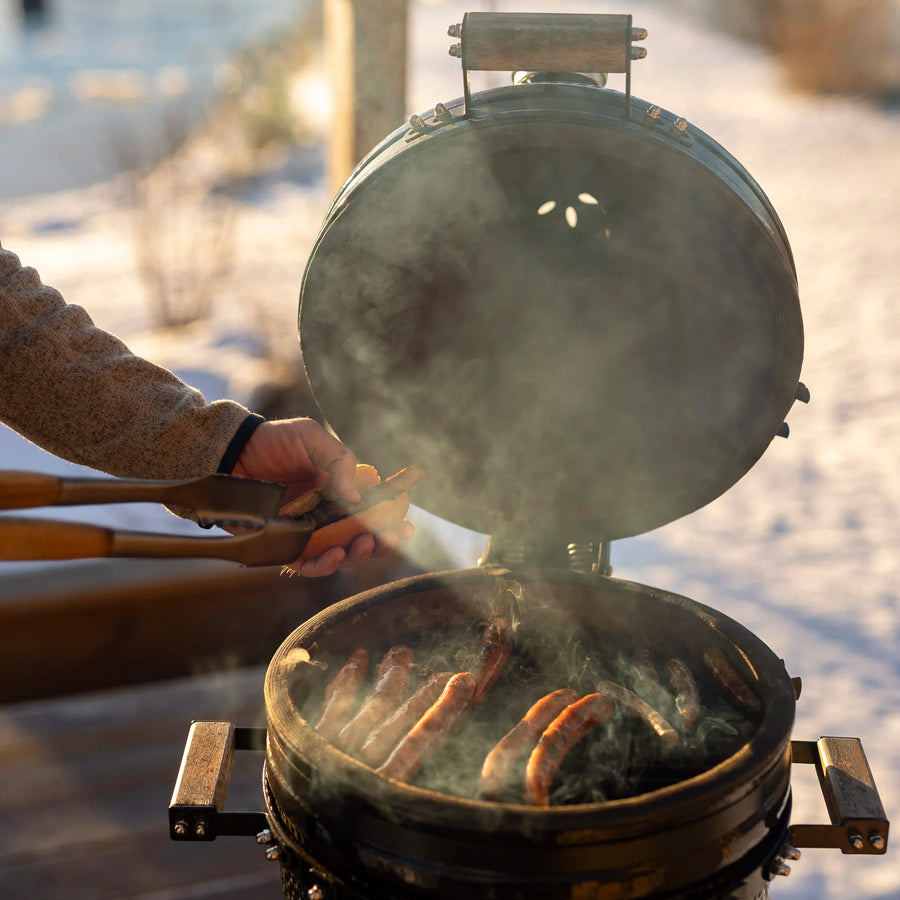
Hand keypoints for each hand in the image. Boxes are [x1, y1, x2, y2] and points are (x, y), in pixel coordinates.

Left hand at [231, 418, 412, 575]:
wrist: (231, 452)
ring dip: (356, 555)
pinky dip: (323, 566)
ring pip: (339, 554)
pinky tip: (334, 556)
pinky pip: (307, 563)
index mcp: (339, 490)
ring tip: (364, 546)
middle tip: (390, 538)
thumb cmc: (273, 442)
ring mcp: (307, 532)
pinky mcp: (284, 545)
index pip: (372, 510)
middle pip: (361, 537)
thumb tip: (358, 496)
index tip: (405, 522)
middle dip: (381, 542)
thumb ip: (340, 460)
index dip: (391, 519)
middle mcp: (326, 515)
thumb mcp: (312, 438)